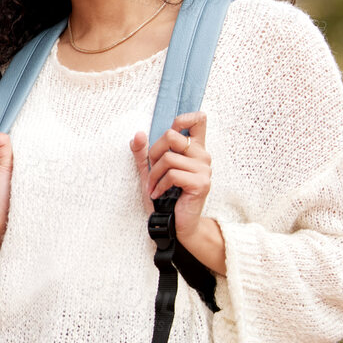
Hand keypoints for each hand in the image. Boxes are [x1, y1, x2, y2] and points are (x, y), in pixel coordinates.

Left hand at [131, 111, 211, 235]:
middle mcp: (202, 155)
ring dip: (154, 174)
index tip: (169, 132)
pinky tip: (158, 194)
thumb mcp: (149, 171)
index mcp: (193, 148)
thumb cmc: (164, 196)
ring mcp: (204, 169)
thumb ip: (143, 153)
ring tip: (153, 186)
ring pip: (168, 157)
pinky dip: (159, 185)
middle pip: (171, 135)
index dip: (182, 118)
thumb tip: (137, 134)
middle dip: (153, 153)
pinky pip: (172, 174)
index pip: (198, 120)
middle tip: (152, 170)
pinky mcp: (201, 183)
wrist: (173, 224)